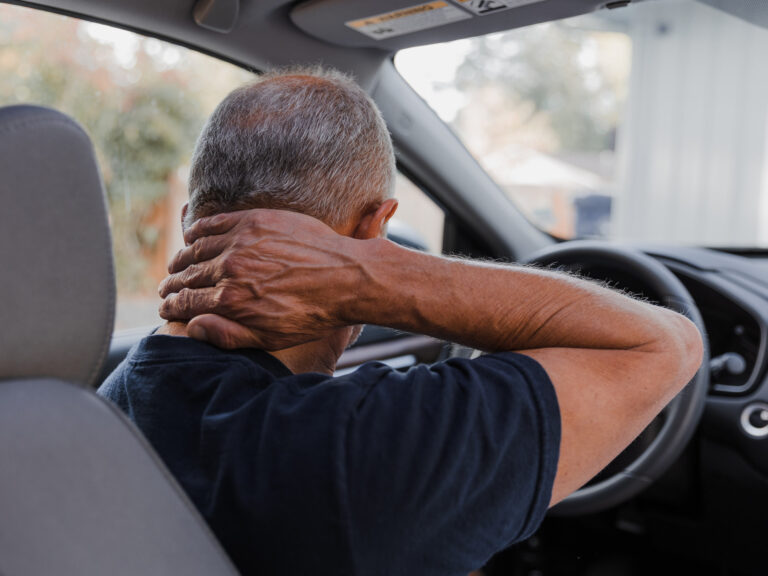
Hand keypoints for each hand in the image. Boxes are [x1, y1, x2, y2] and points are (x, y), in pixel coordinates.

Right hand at [158, 209, 361, 349]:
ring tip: (176, 265)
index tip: (165, 307)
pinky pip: (216, 222)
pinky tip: (192, 234)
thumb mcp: (269, 338)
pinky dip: (198, 229)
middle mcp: (230, 270)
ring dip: (181, 258)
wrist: (347, 278)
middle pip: (188, 276)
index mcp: (230, 301)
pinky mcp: (255, 221)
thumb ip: (227, 335)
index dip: (171, 306)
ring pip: (197, 248)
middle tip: (166, 288)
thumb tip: (192, 328)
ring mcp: (241, 242)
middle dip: (172, 284)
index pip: (186, 302)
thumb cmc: (312, 314)